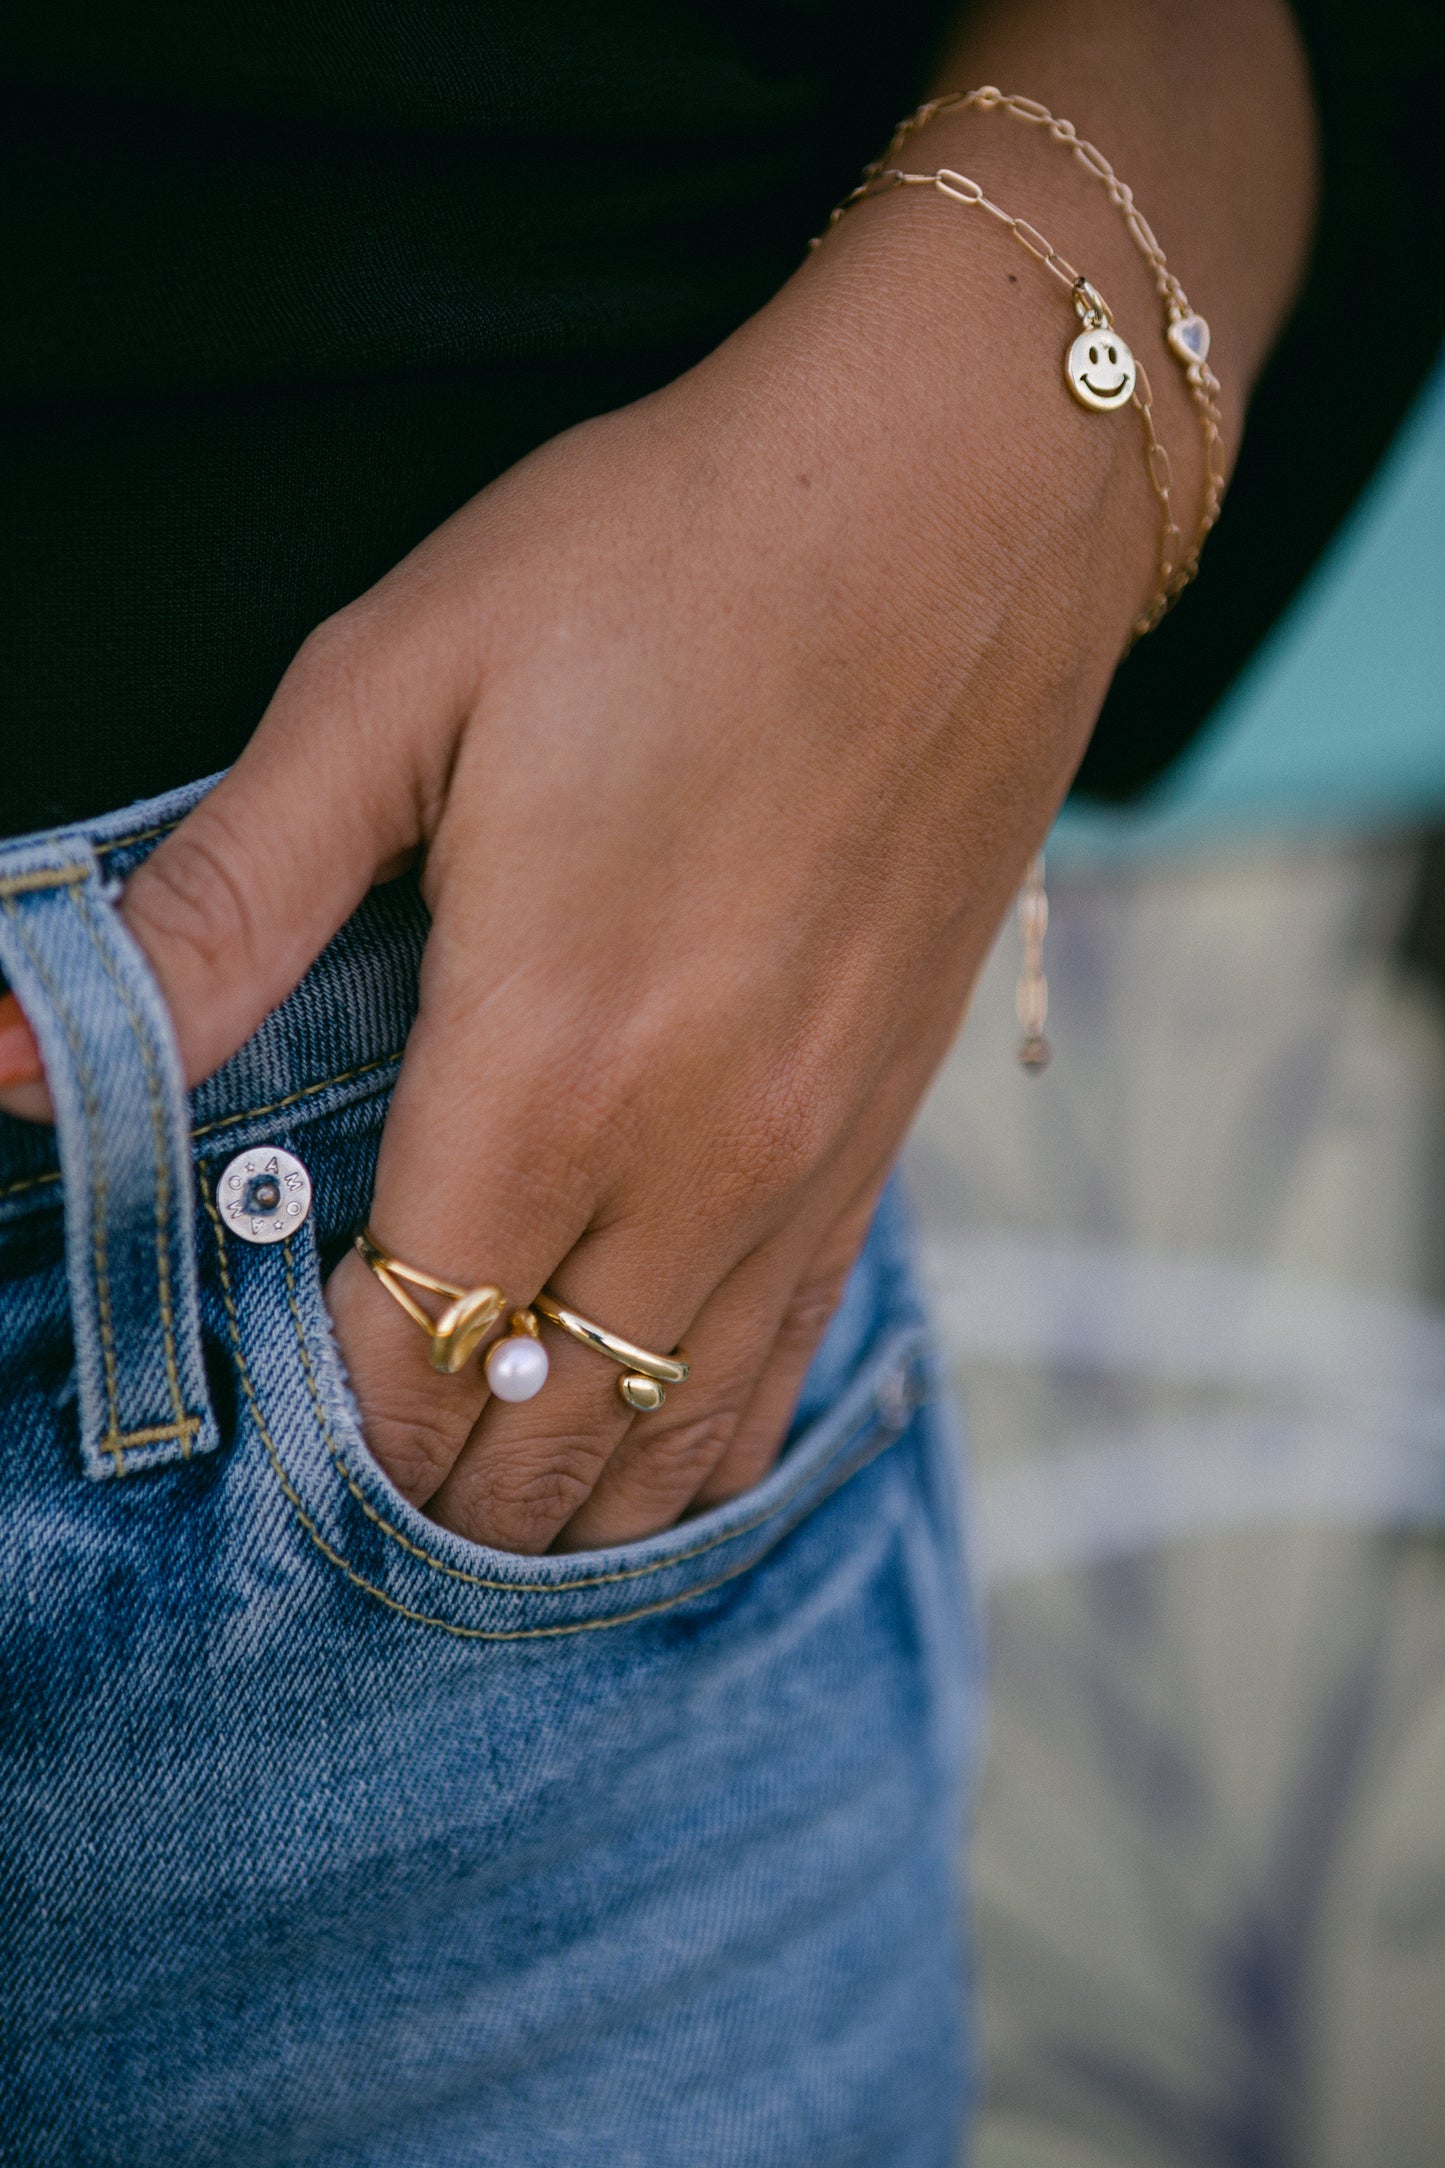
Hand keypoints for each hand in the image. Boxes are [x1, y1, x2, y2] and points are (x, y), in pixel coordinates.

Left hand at [2, 0, 1315, 1547]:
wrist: (970, 497)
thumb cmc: (667, 563)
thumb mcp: (395, 690)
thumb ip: (212, 908)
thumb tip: (8, 1058)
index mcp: (550, 1064)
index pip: (401, 1351)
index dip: (308, 1418)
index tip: (241, 1412)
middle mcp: (697, 1162)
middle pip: (532, 1438)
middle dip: (416, 1486)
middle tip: (332, 1479)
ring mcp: (814, 1167)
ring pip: (666, 1445)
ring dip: (550, 1502)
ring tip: (463, 1507)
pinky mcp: (886, 1138)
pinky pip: (785, 1374)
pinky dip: (690, 1454)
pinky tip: (633, 1459)